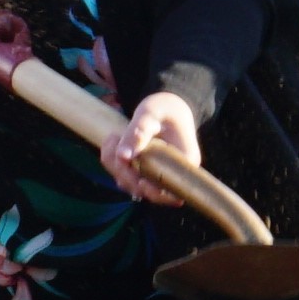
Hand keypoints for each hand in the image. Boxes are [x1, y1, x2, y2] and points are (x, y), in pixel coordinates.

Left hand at [104, 90, 201, 204]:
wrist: (164, 108)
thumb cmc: (163, 107)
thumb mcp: (151, 113)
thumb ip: (139, 131)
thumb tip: (123, 157)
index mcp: (186, 161)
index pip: (173, 190)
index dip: (156, 192)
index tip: (141, 182)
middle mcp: (173, 174)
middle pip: (147, 190)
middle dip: (124, 171)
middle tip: (114, 139)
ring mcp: (157, 177)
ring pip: (131, 185)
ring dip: (115, 166)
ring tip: (113, 137)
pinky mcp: (143, 175)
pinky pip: (125, 178)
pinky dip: (113, 164)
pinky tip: (113, 142)